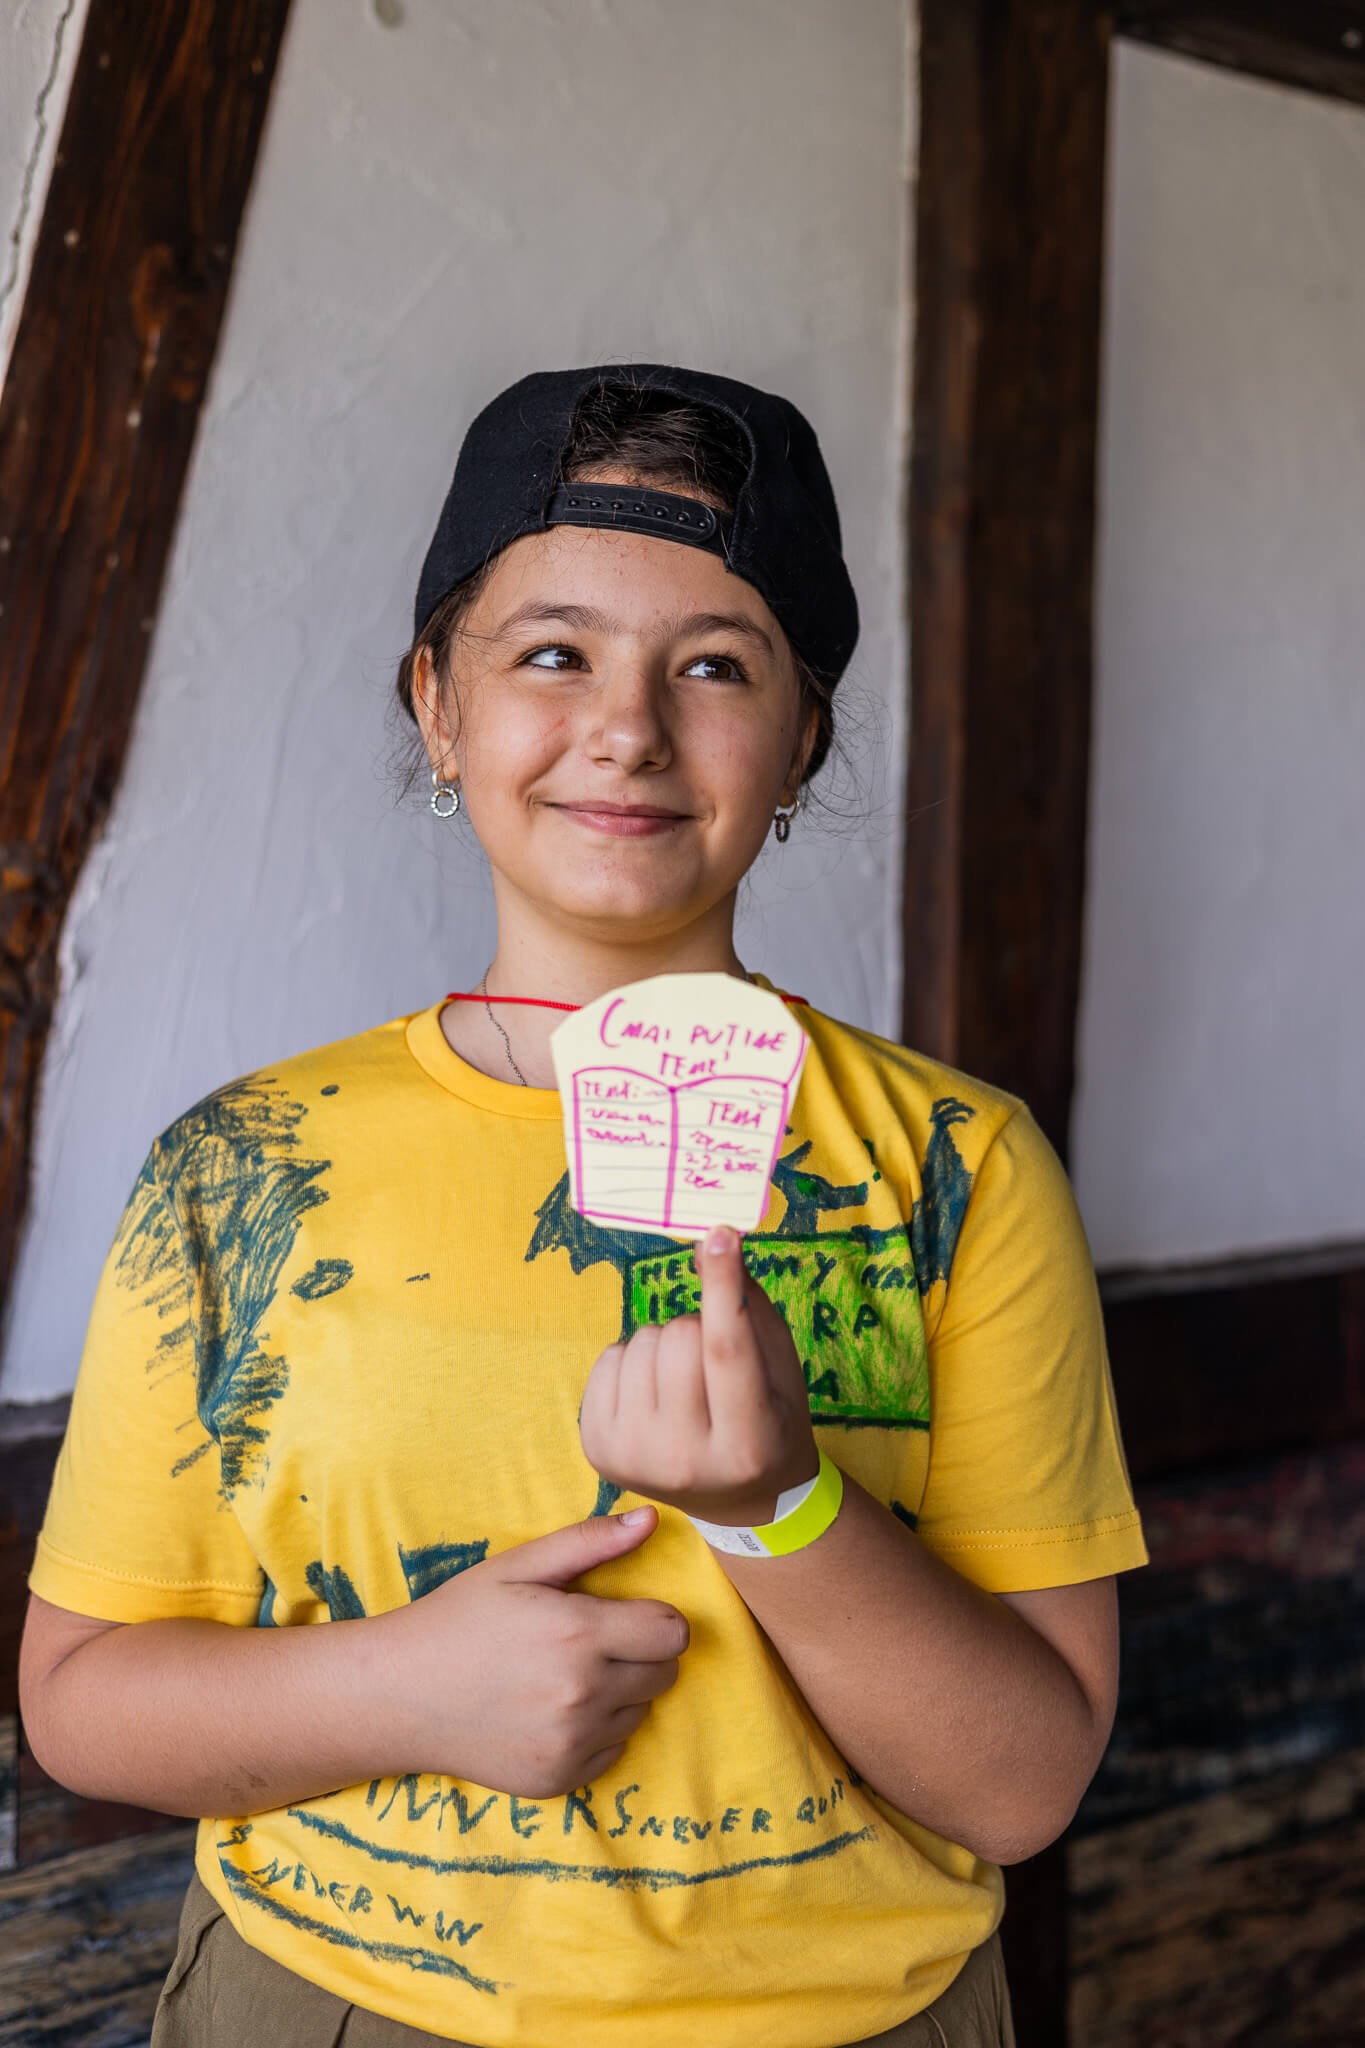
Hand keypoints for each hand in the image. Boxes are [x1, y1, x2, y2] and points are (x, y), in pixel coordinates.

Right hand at [389, 1507, 687, 1796]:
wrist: (399, 1695)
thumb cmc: (458, 1619)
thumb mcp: (517, 1566)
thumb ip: (589, 1542)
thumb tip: (650, 1518)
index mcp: (579, 1634)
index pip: (673, 1633)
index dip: (655, 1619)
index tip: (624, 1615)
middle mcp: (584, 1694)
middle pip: (665, 1673)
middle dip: (641, 1653)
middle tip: (592, 1643)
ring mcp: (572, 1744)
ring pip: (640, 1712)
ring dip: (619, 1692)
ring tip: (565, 1675)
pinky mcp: (561, 1779)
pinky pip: (613, 1750)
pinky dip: (596, 1731)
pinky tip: (551, 1711)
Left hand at [579, 1225, 818, 1527]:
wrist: (740, 1503)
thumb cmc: (771, 1422)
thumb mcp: (780, 1369)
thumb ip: (749, 1306)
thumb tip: (708, 1242)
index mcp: (747, 1441)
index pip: (728, 1349)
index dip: (723, 1286)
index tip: (721, 1235)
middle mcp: (685, 1459)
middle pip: (680, 1336)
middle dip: (698, 1328)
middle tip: (713, 1363)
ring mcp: (634, 1460)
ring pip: (640, 1342)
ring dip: (664, 1345)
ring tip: (685, 1384)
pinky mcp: (598, 1451)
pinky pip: (608, 1357)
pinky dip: (633, 1361)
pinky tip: (653, 1394)